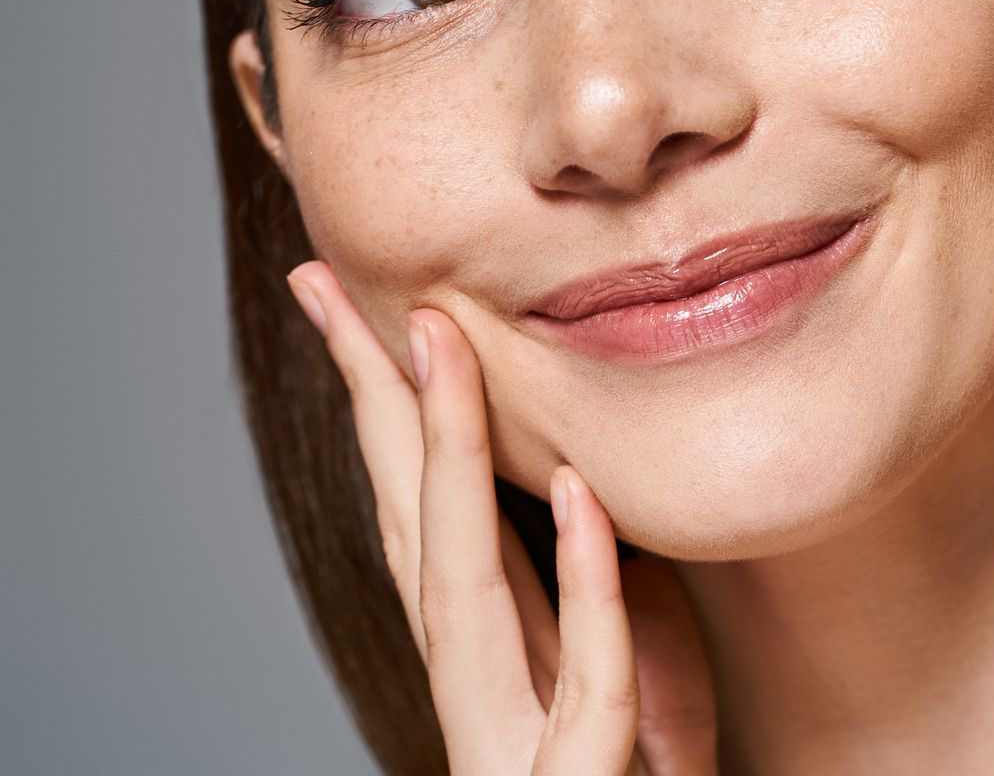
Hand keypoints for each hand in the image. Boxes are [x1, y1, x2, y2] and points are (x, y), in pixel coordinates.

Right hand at [287, 261, 719, 774]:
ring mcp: (514, 738)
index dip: (382, 406)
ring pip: (464, 585)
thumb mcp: (624, 646)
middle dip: (374, 403)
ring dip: (452, 460)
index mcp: (485, 641)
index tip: (353, 301)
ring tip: (442, 347)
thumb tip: (583, 468)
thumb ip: (587, 570)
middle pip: (409, 523)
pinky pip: (589, 678)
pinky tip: (581, 494)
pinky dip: (584, 585)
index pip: (415, 505)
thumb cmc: (641, 770)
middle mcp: (477, 681)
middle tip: (331, 287)